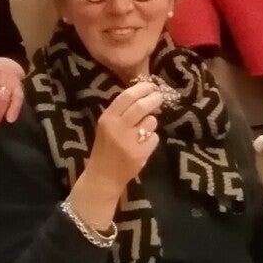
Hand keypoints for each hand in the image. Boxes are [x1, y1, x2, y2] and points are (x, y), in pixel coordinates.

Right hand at [87, 79, 163, 193]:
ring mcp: (130, 142)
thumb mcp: (106, 126)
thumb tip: (143, 94)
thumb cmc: (105, 148)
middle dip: (154, 98)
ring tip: (144, 128)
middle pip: (142, 106)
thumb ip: (121, 112)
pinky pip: (154, 138)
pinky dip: (152, 139)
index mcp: (107, 118)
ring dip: (151, 122)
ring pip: (151, 121)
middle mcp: (118, 128)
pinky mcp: (140, 154)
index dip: (141, 88)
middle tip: (159, 97)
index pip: (127, 96)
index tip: (150, 86)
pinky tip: (143, 144)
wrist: (103, 176)